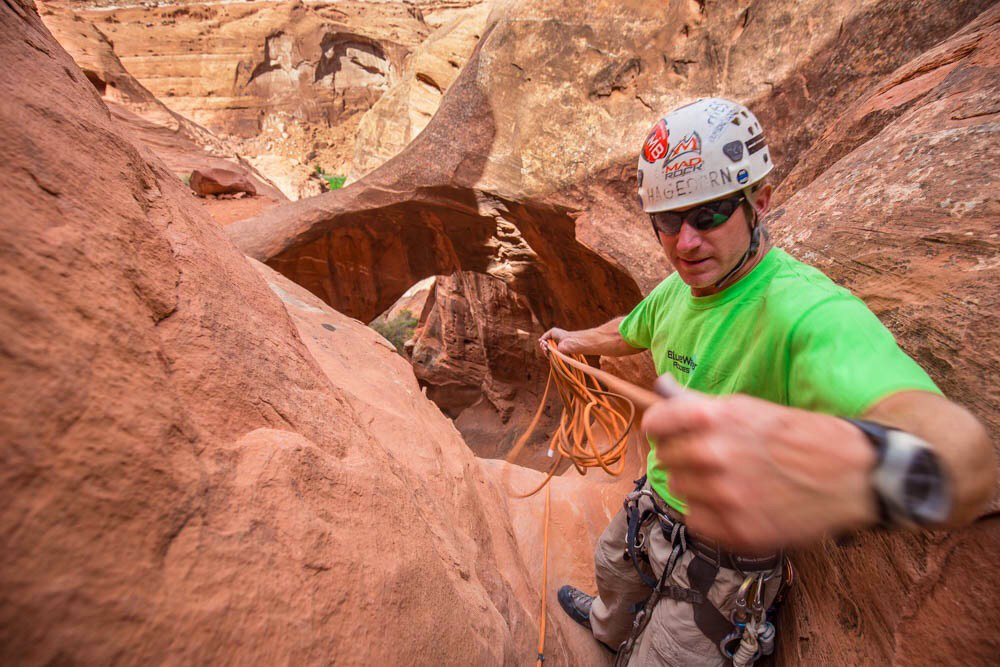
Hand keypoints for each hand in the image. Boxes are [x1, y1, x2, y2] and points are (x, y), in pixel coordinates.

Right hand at [538, 327, 579, 355]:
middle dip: (542, 345)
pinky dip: (545, 352)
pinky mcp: (556, 355)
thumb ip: (544, 335)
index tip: (542, 340)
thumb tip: (539, 340)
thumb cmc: (561, 335)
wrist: (567, 340)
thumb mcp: (552, 332)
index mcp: (553, 340)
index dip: (542, 342)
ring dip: (543, 348)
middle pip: (544, 347)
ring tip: (545, 345)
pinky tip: (546, 349)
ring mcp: (554, 351)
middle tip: (544, 343)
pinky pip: (548, 356)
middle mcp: (554, 346)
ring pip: (545, 351)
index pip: (545, 342)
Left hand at [641, 377, 878, 550]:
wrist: (853, 475)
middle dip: (681, 456)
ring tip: (728, 480)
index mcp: (713, 418)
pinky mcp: (737, 531)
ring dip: (696, 486)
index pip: (654, 424)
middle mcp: (713, 456)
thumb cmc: (801, 435)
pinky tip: (733, 503)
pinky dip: (709, 514)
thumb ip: (700, 403)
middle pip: (665, 459)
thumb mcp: (749, 407)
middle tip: (709, 459)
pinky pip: (696, 521)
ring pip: (679, 491)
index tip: (667, 433)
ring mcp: (724, 496)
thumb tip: (662, 387)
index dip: (660, 428)